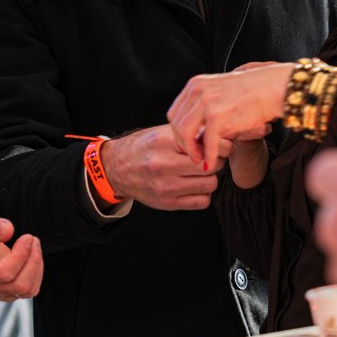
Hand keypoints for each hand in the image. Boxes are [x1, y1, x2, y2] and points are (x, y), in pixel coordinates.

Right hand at [0, 211, 42, 302]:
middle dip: (33, 260)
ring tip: (33, 245)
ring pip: (27, 290)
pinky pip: (29, 289)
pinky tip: (31, 256)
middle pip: (19, 284)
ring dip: (36, 266)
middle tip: (32, 239)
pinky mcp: (9, 291)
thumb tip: (9, 230)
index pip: (3, 272)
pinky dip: (36, 272)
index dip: (20, 255)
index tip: (26, 237)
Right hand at [98, 125, 219, 210]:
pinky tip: (194, 186)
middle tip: (212, 158)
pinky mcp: (167, 203)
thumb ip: (189, 134)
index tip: (219, 145)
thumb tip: (219, 136)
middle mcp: (164, 165)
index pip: (206, 146)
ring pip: (210, 185)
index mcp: (164, 142)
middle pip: (210, 166)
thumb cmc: (144, 147)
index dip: (218, 146)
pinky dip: (203, 194)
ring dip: (210, 178)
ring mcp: (165, 186)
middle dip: (216, 161)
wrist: (117, 168)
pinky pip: (202, 202)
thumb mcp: (163, 133)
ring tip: (201, 172)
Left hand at [167, 62, 292, 169]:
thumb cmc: (254, 92)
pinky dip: (208, 158)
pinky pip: (207, 143)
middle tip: (195, 156)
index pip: (175, 113)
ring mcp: (206, 103)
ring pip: (185, 135)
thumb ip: (206, 104)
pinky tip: (212, 165)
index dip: (178, 132)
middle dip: (183, 144)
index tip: (189, 144)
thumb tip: (196, 128)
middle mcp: (196, 91)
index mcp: (195, 84)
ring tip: (202, 161)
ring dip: (192, 152)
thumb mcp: (221, 91)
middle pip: (176, 124)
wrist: (274, 89)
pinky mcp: (218, 117)